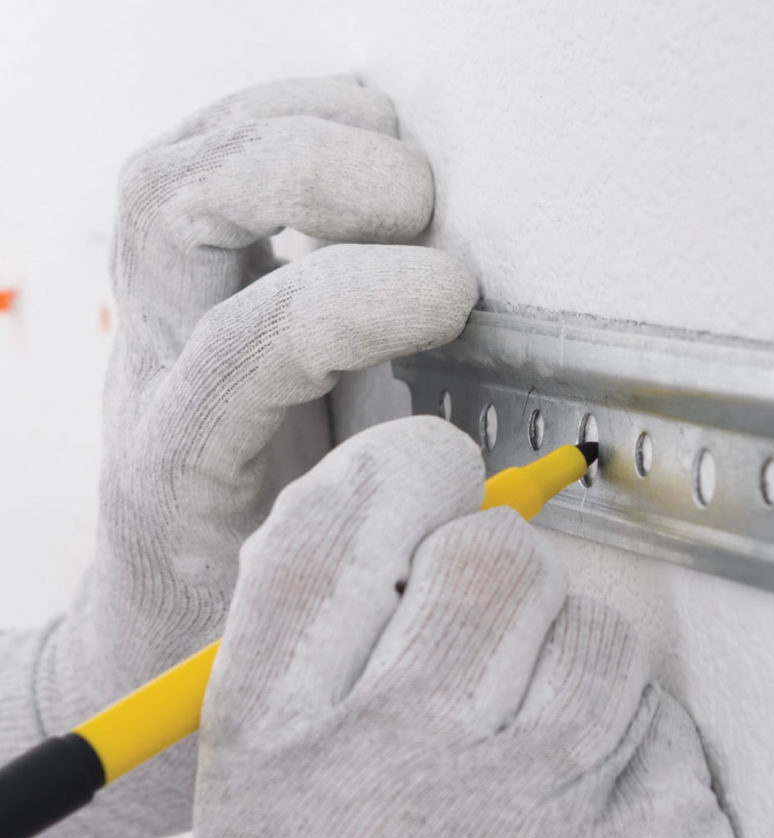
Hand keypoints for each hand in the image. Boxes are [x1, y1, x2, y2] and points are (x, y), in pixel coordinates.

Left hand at [0, 75, 475, 837]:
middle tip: (419, 210)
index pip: (247, 338)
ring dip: (296, 130)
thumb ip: (393, 549)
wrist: (147, 629)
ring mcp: (162, 324)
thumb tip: (484, 482)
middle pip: (172, 212)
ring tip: (398, 160)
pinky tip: (356, 140)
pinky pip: (209, 169)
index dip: (360, 297)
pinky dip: (287, 126)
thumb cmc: (227, 632)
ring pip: (180, 170)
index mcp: (180, 466)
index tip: (453, 300)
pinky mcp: (194, 297)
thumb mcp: (313, 622)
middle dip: (310, 177)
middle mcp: (154, 375)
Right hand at [195, 416, 745, 837]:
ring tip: (537, 772)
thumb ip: (312, 663)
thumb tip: (400, 501)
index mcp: (272, 769)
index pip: (329, 542)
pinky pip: (662, 720)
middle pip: (490, 559)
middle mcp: (388, 792)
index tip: (431, 466)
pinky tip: (590, 830)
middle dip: (501, 577)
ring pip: (596, 632)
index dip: (393, 475)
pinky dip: (635, 750)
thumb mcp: (274, 820)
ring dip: (575, 672)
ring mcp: (530, 832)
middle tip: (491, 646)